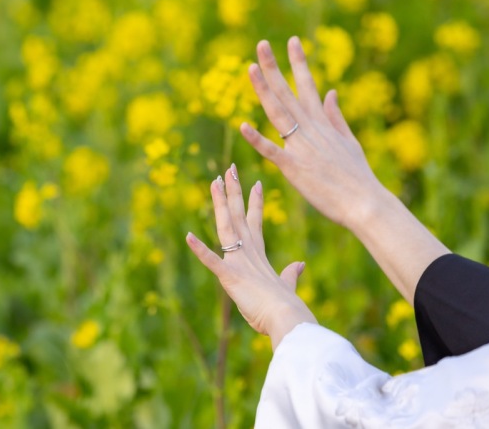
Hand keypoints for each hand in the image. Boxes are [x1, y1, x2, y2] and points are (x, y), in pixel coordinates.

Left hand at [186, 164, 315, 349]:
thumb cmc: (285, 307)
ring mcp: (238, 262)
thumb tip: (299, 265)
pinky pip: (212, 260)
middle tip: (229, 169)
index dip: (254, 202)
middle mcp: (248, 252)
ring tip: (214, 182)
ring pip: (226, 226)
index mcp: (259, 254)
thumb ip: (291, 274)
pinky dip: (199, 249)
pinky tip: (188, 236)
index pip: (255, 221)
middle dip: (233, 191)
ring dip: (220, 204)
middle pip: (238, 215)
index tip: (256, 183)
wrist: (287, 319)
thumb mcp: (287, 286)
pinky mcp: (230, 276)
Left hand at [239, 37, 384, 228]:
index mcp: (322, 124)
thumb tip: (329, 91)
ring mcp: (301, 147)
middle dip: (274, 67)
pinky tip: (242, 126)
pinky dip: (257, 139)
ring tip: (249, 68)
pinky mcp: (294, 168)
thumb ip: (336, 116)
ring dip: (263, 90)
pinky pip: (272, 151)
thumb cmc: (358, 177)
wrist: (367, 204)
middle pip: (287, 93)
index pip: (308, 86)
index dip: (299, 62)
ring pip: (277, 113)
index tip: (291, 40)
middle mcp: (311, 130)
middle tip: (261, 44)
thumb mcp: (349, 141)